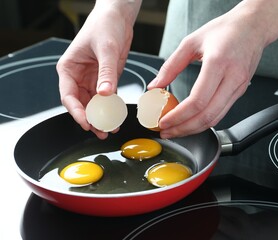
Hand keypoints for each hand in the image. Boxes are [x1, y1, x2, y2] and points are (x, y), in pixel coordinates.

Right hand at [57, 1, 139, 138]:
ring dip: (101, 117)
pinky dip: (112, 108)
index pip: (68, 96)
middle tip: (101, 131)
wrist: (118, 18)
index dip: (77, 112)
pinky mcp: (106, 80)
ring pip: (94, 104)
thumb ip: (106, 72)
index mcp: (69, 68)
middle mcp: (78, 76)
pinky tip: (117, 117)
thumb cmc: (104, 25)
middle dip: (90, 119)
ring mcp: (92, 79)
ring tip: (110, 129)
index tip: (87, 123)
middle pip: (81, 104)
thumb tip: (105, 93)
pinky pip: (107, 98)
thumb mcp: (106, 49)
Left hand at [148, 0, 277, 138]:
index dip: (179, 116)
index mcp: (218, 63)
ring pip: (216, 119)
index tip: (164, 121)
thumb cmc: (225, 30)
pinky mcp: (240, 91)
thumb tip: (155, 85)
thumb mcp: (191, 42)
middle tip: (167, 132)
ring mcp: (239, 87)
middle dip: (184, 129)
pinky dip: (204, 121)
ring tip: (176, 130)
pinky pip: (221, 112)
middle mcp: (232, 78)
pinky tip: (191, 120)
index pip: (198, 101)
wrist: (252, 26)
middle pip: (207, 116)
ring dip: (194, 129)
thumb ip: (171, 66)